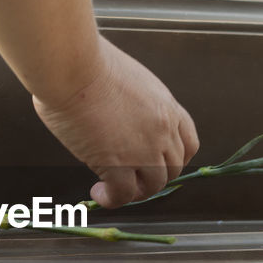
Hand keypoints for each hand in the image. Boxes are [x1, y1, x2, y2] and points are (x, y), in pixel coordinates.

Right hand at [33, 36, 198, 208]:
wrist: (73, 67)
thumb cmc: (88, 64)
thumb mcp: (129, 79)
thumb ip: (134, 103)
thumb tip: (118, 114)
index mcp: (166, 106)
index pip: (188, 143)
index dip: (175, 159)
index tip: (160, 163)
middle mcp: (162, 130)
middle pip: (172, 169)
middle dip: (153, 177)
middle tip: (132, 179)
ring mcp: (144, 150)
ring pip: (152, 186)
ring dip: (135, 192)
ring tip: (114, 189)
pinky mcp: (118, 164)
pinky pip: (123, 194)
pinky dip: (112, 199)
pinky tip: (99, 193)